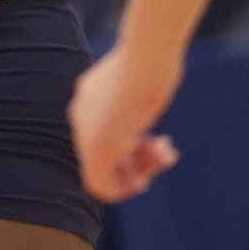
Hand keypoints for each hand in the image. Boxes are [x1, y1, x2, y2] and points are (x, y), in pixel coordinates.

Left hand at [69, 45, 181, 202]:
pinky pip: (99, 185)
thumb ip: (140, 88)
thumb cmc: (153, 61)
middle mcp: (81, 113)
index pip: (106, 129)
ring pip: (105, 169)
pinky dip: (122, 189)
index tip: (157, 140)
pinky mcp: (95, 150)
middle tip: (167, 148)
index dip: (133, 141)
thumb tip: (156, 80)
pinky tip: (143, 181)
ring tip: (167, 156)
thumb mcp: (145, 73)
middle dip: (140, 155)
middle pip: (106, 149)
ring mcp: (85, 132)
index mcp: (89, 94)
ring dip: (139, 171)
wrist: (146, 60)